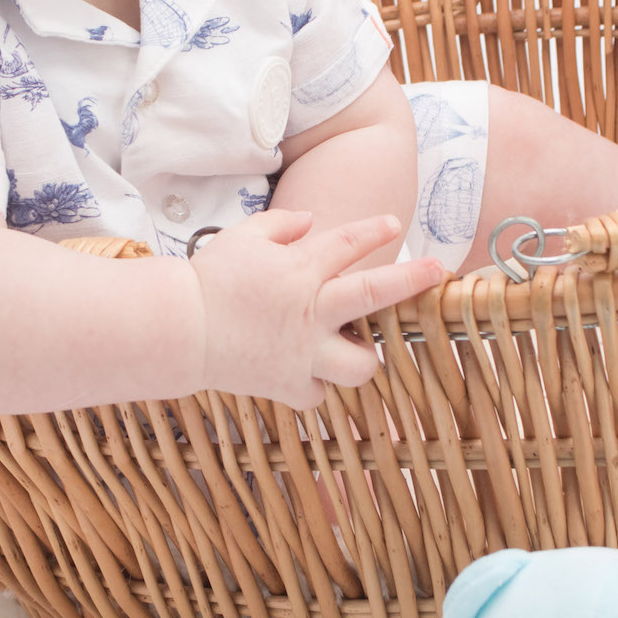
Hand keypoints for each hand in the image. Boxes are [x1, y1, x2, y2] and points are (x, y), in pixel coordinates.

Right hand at [190, 209, 443, 407]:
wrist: (180, 328)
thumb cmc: (208, 279)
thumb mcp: (243, 238)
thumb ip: (281, 226)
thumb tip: (310, 222)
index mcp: (301, 269)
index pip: (349, 243)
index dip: (374, 231)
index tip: (393, 223)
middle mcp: (312, 309)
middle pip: (375, 294)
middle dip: (412, 280)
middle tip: (437, 272)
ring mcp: (304, 351)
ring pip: (360, 364)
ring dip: (365, 357)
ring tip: (358, 349)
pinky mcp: (288, 383)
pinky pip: (317, 394)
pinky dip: (315, 387)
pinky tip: (308, 377)